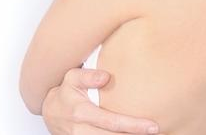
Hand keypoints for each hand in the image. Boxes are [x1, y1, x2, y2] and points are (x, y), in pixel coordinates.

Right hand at [41, 67, 160, 133]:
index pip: (111, 122)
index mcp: (81, 113)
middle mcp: (80, 131)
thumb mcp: (72, 77)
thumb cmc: (66, 91)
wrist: (50, 110)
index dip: (132, 125)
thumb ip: (88, 76)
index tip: (152, 125)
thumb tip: (106, 77)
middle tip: (155, 131)